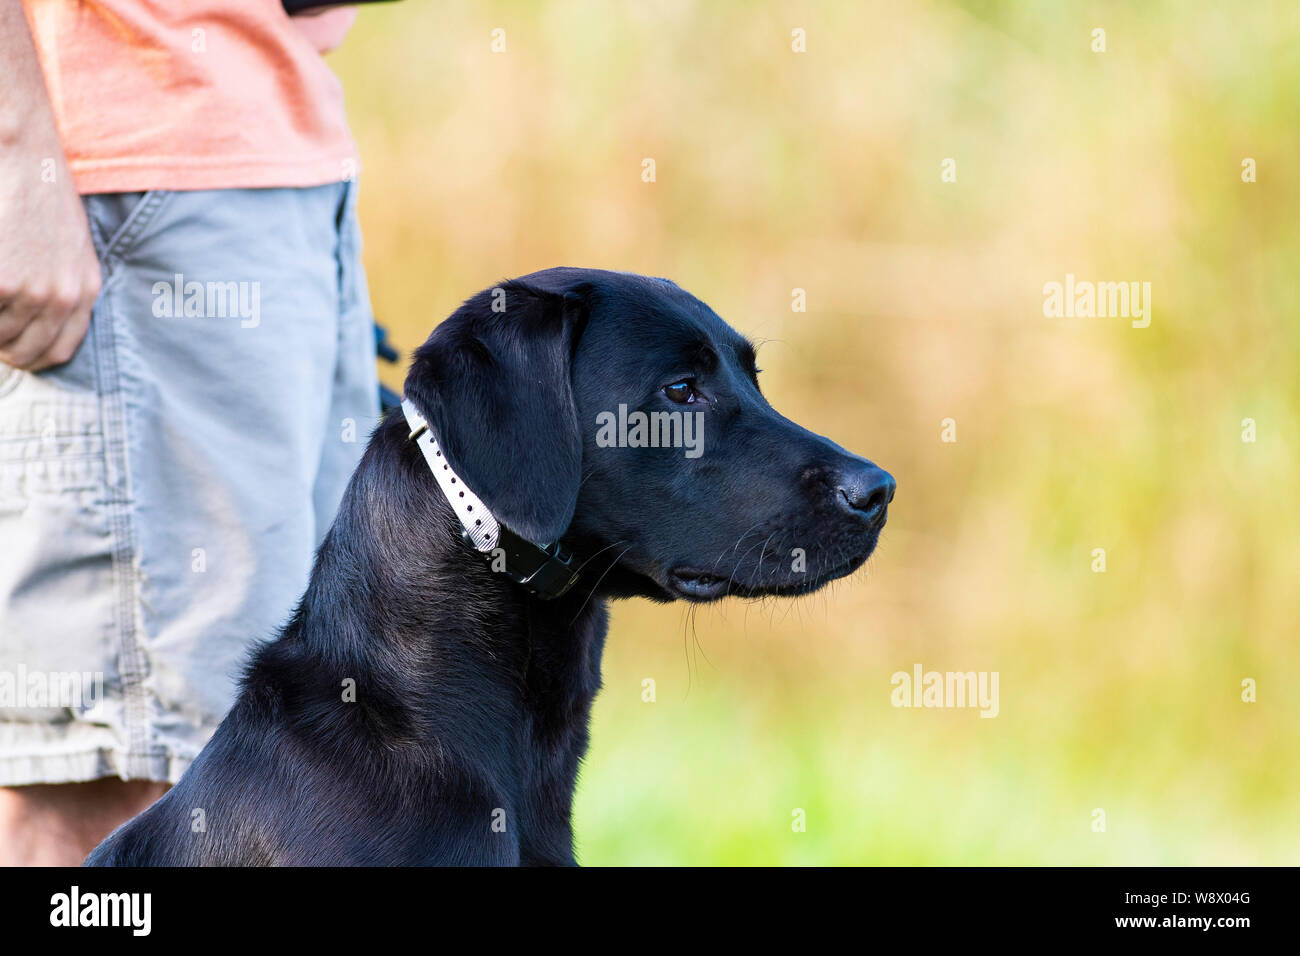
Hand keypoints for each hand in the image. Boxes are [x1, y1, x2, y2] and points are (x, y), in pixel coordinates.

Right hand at [0, 155, 100, 369]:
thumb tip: (34, 321)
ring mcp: (30, 292)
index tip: (10, 350)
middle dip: (1, 346)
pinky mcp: (0, 284)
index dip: (30, 357)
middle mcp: (63, 298)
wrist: (23, 156)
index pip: (59, 352)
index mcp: (85, 290)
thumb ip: (60, 286)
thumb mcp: (70, 246)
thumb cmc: (40, 193)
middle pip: (24, 352)